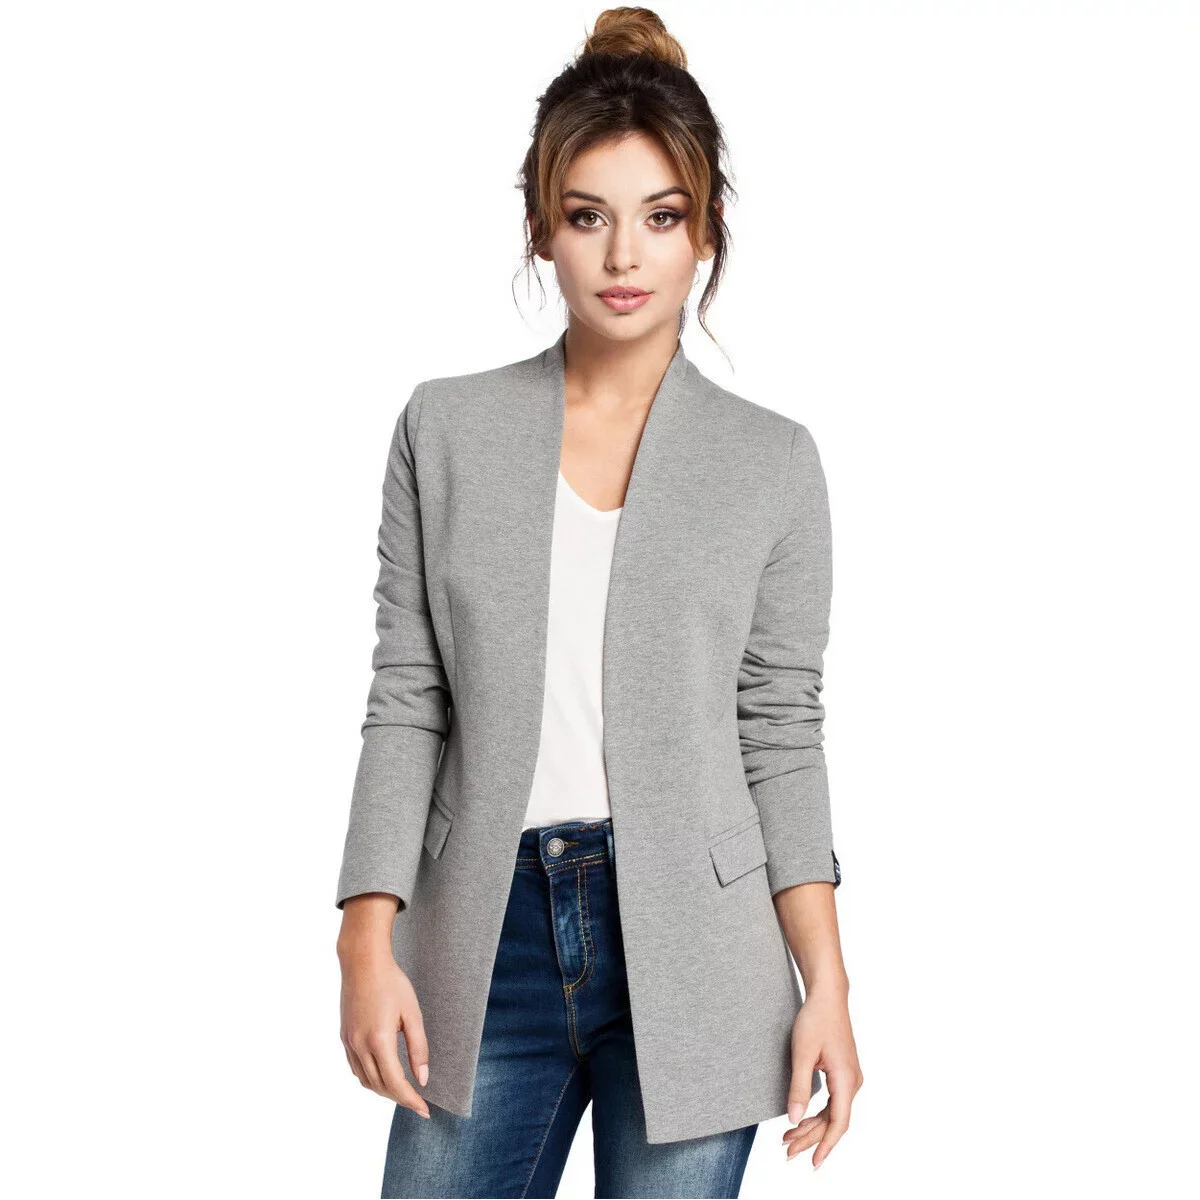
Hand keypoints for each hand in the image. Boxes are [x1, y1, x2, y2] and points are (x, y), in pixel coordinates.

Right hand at [339, 941, 430, 1118]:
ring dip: (384, 1091)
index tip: (425, 1110)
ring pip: (365, 1081)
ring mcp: (349, 1042)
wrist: (362, 962)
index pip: (395, 1083)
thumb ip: (418, 1047)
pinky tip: (383, 1075)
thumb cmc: (391, 983)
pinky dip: (370, 1078)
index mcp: (379, 1040)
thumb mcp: (412, 1013)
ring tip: (403, 1092)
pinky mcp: (344, 1037)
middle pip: (379, 1086)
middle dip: (400, 1098)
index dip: (411, 1100)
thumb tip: (422, 1078)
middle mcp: (360, 1045)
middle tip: (418, 1103)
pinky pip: (356, 1068)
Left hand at [782, 986, 862, 1166]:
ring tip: (789, 1139)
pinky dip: (818, 1114)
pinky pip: (833, 1102)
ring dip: (813, 1127)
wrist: (828, 996)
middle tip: (786, 1150)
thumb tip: (794, 1119)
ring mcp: (850, 1078)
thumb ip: (799, 1087)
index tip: (813, 1163)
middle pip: (834, 1121)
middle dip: (811, 1138)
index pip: (839, 1122)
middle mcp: (853, 1082)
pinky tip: (802, 1120)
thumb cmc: (815, 1020)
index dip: (825, 1145)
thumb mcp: (802, 1053)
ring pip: (833, 1113)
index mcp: (846, 1078)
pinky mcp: (843, 1073)